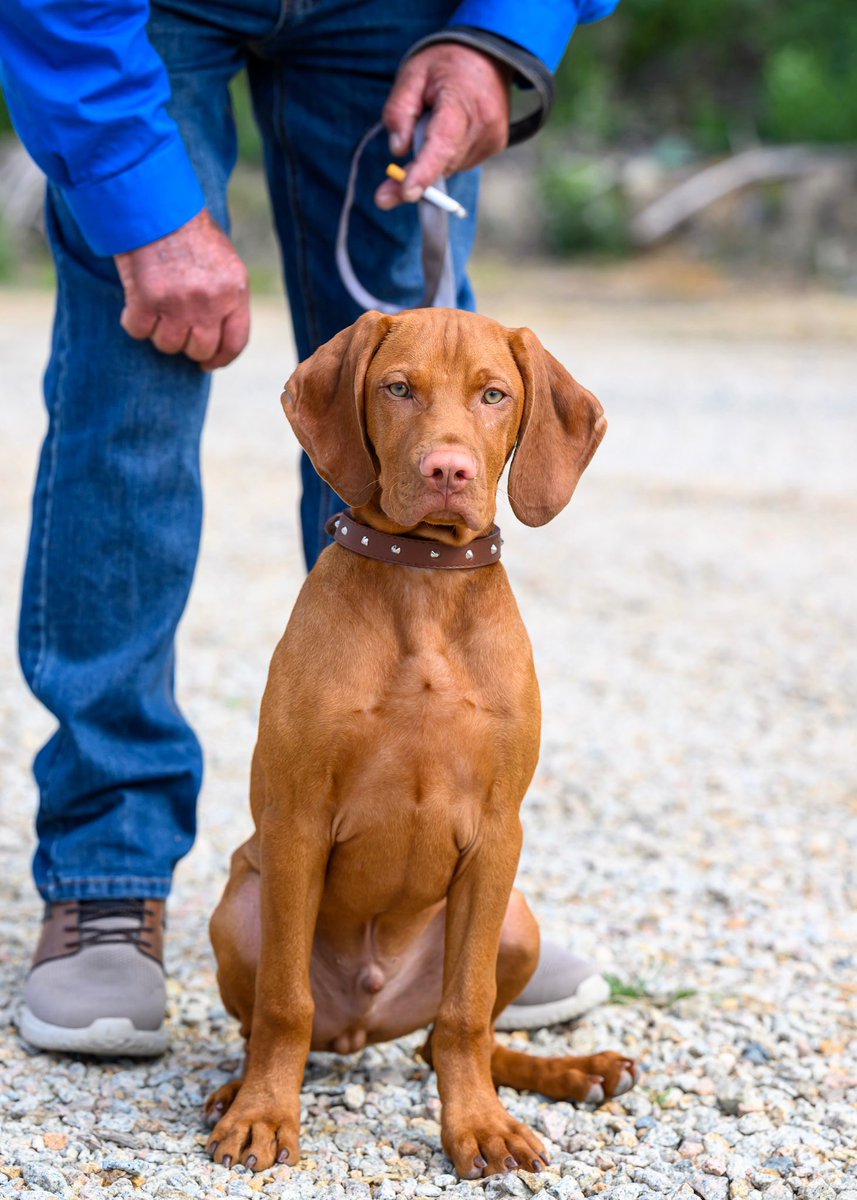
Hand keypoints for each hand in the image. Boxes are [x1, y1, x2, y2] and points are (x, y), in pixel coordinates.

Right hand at [114, 209, 249, 370]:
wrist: (153, 200)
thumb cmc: (187, 228)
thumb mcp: (222, 260)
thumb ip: (225, 296)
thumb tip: (218, 336)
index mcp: (235, 290)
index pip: (235, 342)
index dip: (220, 358)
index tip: (207, 363)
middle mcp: (211, 301)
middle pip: (200, 349)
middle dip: (187, 345)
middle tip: (175, 327)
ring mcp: (179, 303)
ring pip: (168, 345)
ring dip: (159, 333)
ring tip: (156, 308)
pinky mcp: (147, 299)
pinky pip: (138, 330)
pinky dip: (133, 321)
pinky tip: (135, 304)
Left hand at [375, 44, 510, 210]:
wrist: (489, 55)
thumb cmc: (445, 64)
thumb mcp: (412, 74)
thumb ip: (400, 110)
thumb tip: (398, 150)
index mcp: (460, 100)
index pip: (442, 141)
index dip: (425, 170)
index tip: (408, 193)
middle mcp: (482, 123)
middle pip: (443, 163)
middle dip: (413, 180)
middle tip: (384, 196)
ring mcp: (493, 137)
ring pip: (450, 167)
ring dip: (430, 163)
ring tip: (428, 128)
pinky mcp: (495, 145)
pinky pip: (460, 162)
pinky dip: (445, 156)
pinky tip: (445, 133)